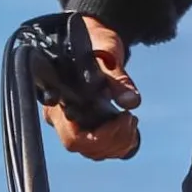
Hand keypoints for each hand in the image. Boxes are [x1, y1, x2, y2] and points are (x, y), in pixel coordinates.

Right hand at [43, 15, 142, 159]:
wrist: (90, 39)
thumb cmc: (93, 42)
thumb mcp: (106, 55)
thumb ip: (118, 80)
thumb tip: (132, 102)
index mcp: (59, 100)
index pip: (74, 137)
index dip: (100, 137)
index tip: (124, 117)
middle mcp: (61, 117)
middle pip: (84, 147)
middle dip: (113, 140)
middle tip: (131, 119)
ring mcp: (72, 123)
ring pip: (92, 151)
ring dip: (118, 143)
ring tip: (132, 121)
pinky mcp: (85, 125)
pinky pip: (99, 148)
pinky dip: (119, 144)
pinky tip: (130, 128)